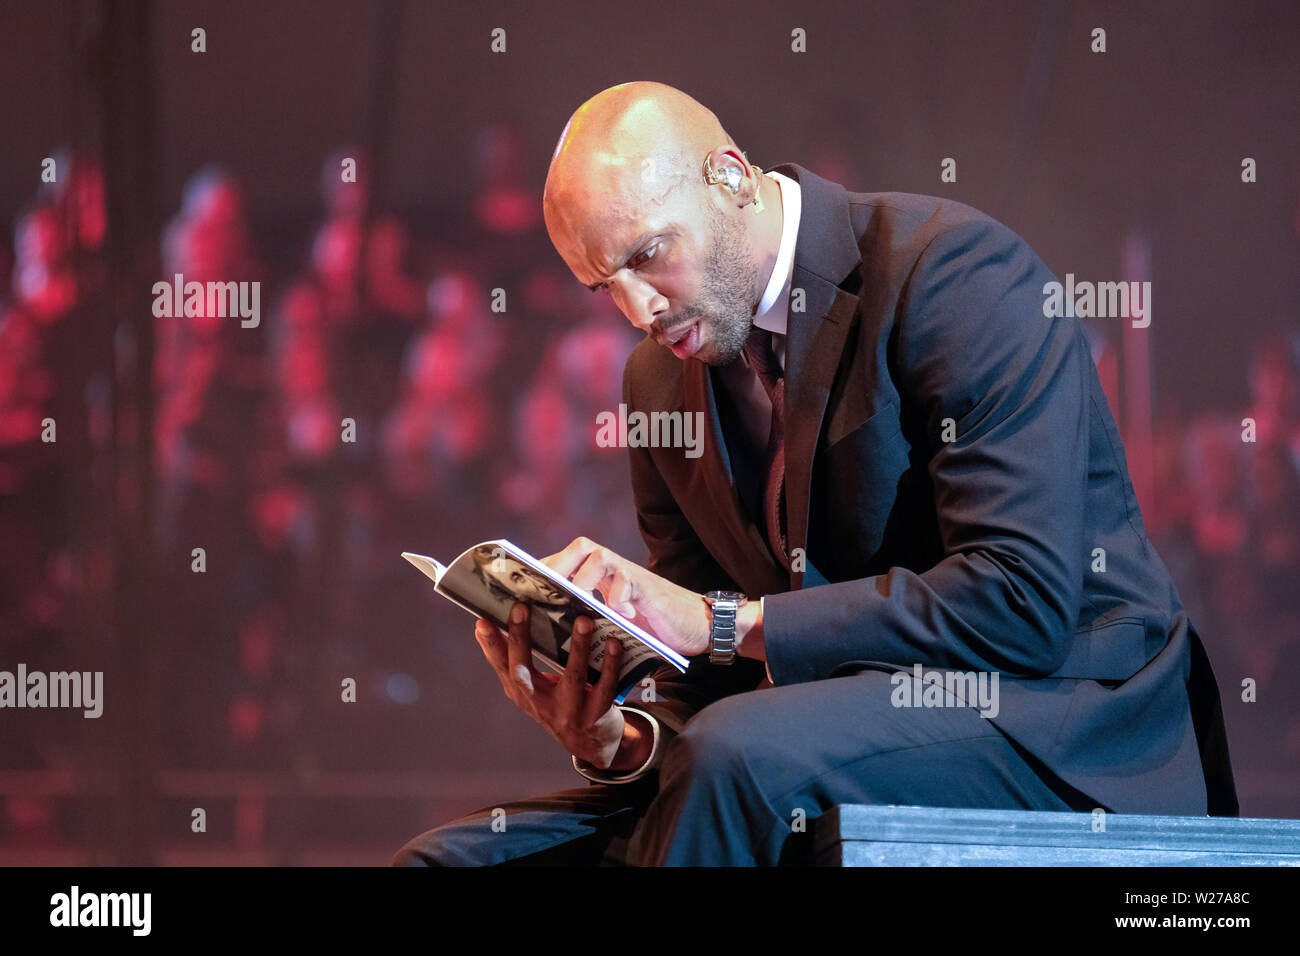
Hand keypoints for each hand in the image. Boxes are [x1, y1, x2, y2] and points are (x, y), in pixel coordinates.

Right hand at [474, 602, 648, 769]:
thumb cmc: (559, 704)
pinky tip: (614, 644)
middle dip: (520, 640)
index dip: (490, 645)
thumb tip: (484, 625)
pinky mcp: (595, 717)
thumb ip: (515, 659)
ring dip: (578, 648)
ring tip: (583, 620)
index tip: (481, 621)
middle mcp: (539, 705)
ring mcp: (568, 713)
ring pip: (572, 678)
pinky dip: (611, 665)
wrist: (592, 745)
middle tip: (520, 607)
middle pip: (523, 673)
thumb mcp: (533, 687)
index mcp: (522, 693)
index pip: (501, 666)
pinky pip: (605, 688)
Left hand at [542, 537, 711, 656]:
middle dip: (558, 565)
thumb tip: (543, 632)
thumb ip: (585, 620)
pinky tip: (621, 616)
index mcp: (596, 577)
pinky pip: (628, 580)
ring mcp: (630, 574)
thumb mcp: (609, 624)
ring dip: (585, 579)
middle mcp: (612, 569)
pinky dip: (619, 598)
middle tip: (544, 590)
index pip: (563, 562)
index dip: (540, 570)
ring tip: (578, 602)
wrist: (693, 627)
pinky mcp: (648, 586)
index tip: (518, 587)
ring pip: (600, 556)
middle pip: (579, 547)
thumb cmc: (648, 628)